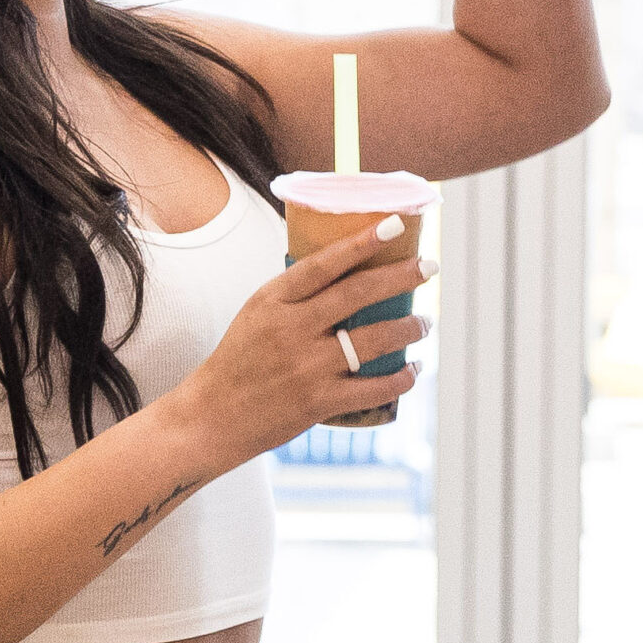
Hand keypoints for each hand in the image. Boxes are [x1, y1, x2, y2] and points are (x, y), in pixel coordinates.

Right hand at [174, 218, 430, 469]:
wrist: (212, 417)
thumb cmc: (240, 360)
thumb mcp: (258, 314)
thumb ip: (297, 294)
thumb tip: (348, 268)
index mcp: (272, 301)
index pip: (323, 263)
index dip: (362, 242)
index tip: (395, 224)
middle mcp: (290, 330)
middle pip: (357, 294)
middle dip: (401, 277)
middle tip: (430, 266)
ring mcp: (306, 367)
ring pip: (374, 340)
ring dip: (409, 329)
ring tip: (425, 322)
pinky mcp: (319, 402)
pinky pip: (374, 388)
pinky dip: (401, 378)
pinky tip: (412, 369)